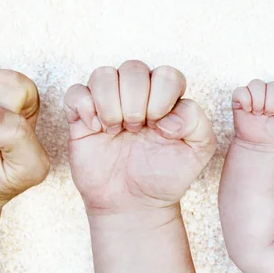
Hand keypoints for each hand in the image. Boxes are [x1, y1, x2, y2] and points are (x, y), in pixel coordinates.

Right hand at [64, 60, 216, 219]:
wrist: (133, 204)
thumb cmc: (164, 175)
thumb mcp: (198, 151)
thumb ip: (197, 122)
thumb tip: (166, 115)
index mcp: (165, 97)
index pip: (166, 74)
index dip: (162, 98)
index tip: (160, 130)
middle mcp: (136, 94)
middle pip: (132, 68)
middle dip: (135, 102)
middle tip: (136, 130)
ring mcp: (107, 104)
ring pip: (103, 74)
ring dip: (110, 103)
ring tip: (115, 129)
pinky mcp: (81, 118)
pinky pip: (75, 92)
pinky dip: (85, 107)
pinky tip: (96, 129)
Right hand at [232, 79, 273, 148]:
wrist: (260, 143)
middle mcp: (270, 90)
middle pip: (273, 85)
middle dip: (272, 104)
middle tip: (269, 115)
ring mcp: (254, 92)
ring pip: (256, 84)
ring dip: (258, 102)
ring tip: (258, 113)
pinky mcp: (240, 97)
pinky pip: (241, 91)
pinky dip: (245, 101)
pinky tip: (248, 110)